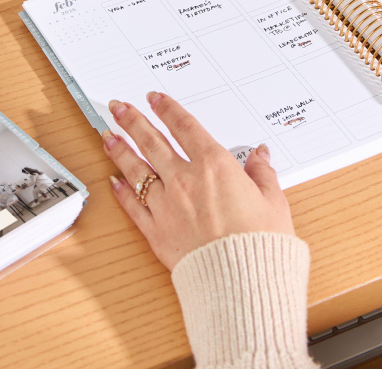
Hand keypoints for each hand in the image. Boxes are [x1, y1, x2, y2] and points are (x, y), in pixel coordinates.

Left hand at [101, 92, 295, 270]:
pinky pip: (133, 206)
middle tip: (119, 107)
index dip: (168, 109)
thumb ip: (263, 173)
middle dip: (134, 121)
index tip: (155, 98)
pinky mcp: (156, 232)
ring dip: (119, 150)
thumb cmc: (261, 243)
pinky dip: (121, 192)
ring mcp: (166, 205)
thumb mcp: (274, 201)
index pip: (185, 127)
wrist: (242, 283)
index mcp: (215, 166)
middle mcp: (185, 180)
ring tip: (107, 135)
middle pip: (152, 142)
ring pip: (136, 170)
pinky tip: (113, 181)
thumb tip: (260, 155)